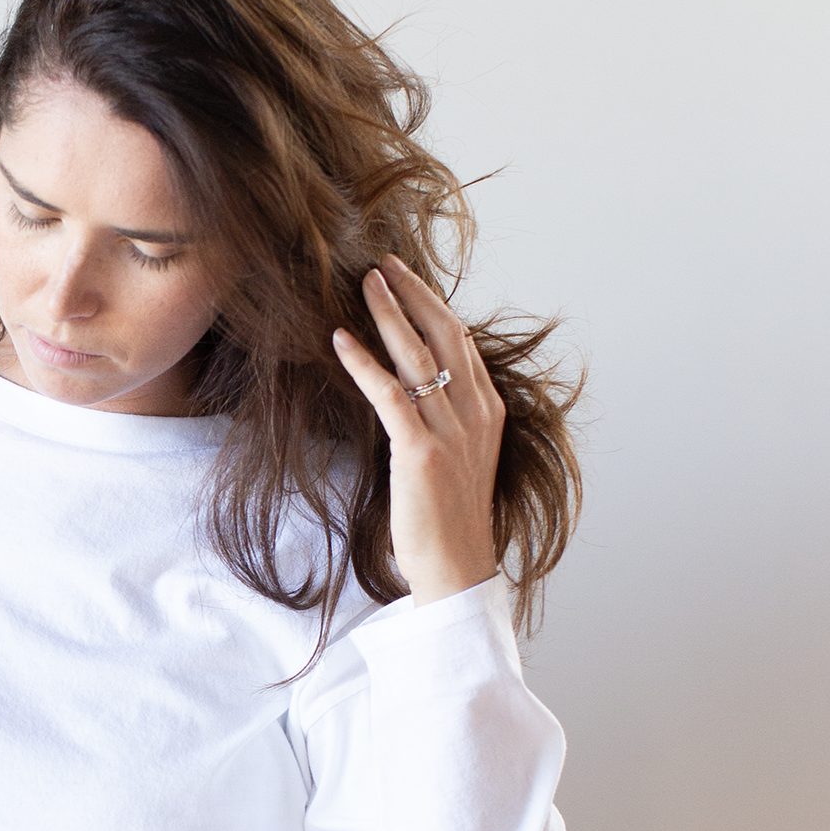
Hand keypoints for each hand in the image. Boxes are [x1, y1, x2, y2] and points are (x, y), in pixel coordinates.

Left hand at [333, 254, 503, 605]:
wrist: (456, 568)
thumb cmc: (449, 520)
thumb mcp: (458, 459)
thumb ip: (445, 420)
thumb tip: (412, 390)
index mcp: (488, 413)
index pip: (461, 342)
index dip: (432, 305)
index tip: (406, 278)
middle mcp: (474, 415)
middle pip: (444, 334)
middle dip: (413, 294)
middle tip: (382, 262)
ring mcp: (450, 433)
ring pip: (418, 356)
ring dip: (389, 314)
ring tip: (364, 282)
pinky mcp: (420, 453)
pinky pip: (389, 395)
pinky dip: (363, 363)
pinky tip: (341, 339)